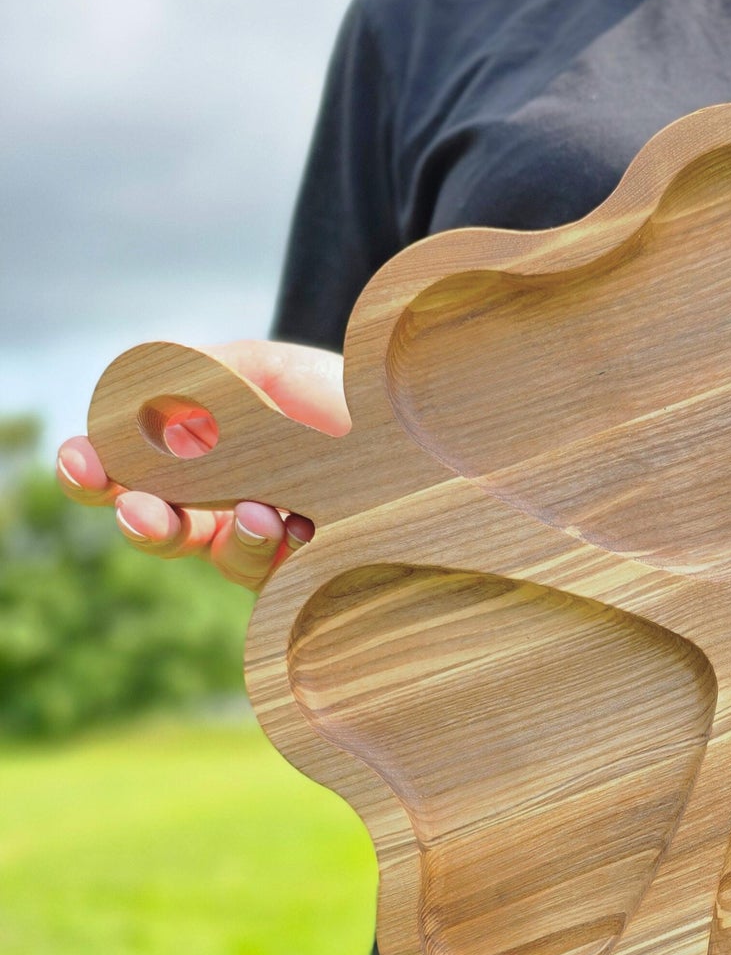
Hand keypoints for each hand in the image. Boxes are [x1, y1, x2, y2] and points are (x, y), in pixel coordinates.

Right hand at [54, 339, 347, 590]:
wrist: (423, 430)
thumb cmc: (345, 397)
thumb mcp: (268, 372)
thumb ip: (201, 382)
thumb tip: (138, 405)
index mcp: (204, 454)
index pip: (131, 470)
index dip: (97, 472)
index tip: (83, 464)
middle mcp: (230, 504)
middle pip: (162, 528)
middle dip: (144, 520)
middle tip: (141, 511)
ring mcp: (273, 545)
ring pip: (222, 556)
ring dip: (230, 536)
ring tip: (259, 511)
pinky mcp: (314, 577)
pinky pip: (279, 581)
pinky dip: (280, 554)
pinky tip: (295, 530)